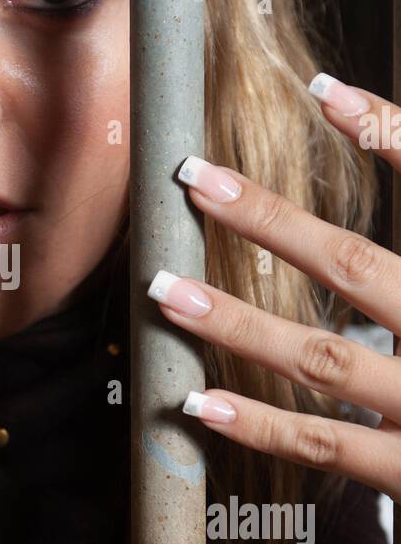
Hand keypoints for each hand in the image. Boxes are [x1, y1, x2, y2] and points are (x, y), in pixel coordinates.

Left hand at [146, 73, 400, 505]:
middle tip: (193, 178)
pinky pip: (326, 449)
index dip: (389, 135)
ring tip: (166, 286)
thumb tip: (357, 132)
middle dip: (268, 219)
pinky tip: (198, 403)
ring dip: (237, 320)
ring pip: (323, 357)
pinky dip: (260, 425)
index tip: (325, 94)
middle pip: (355, 266)